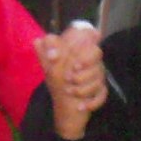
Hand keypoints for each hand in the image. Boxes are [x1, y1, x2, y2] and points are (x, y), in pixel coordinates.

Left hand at [35, 23, 107, 139]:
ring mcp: (98, 74)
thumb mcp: (48, 66)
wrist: (64, 106)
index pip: (87, 34)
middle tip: (69, 75)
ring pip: (99, 75)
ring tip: (69, 91)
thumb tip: (39, 41)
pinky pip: (102, 93)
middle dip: (83, 64)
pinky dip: (92, 101)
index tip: (71, 52)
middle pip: (97, 52)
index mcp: (78, 50)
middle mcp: (90, 59)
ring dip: (83, 86)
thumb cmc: (57, 82)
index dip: (82, 39)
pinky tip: (81, 106)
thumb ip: (44, 52)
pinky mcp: (101, 90)